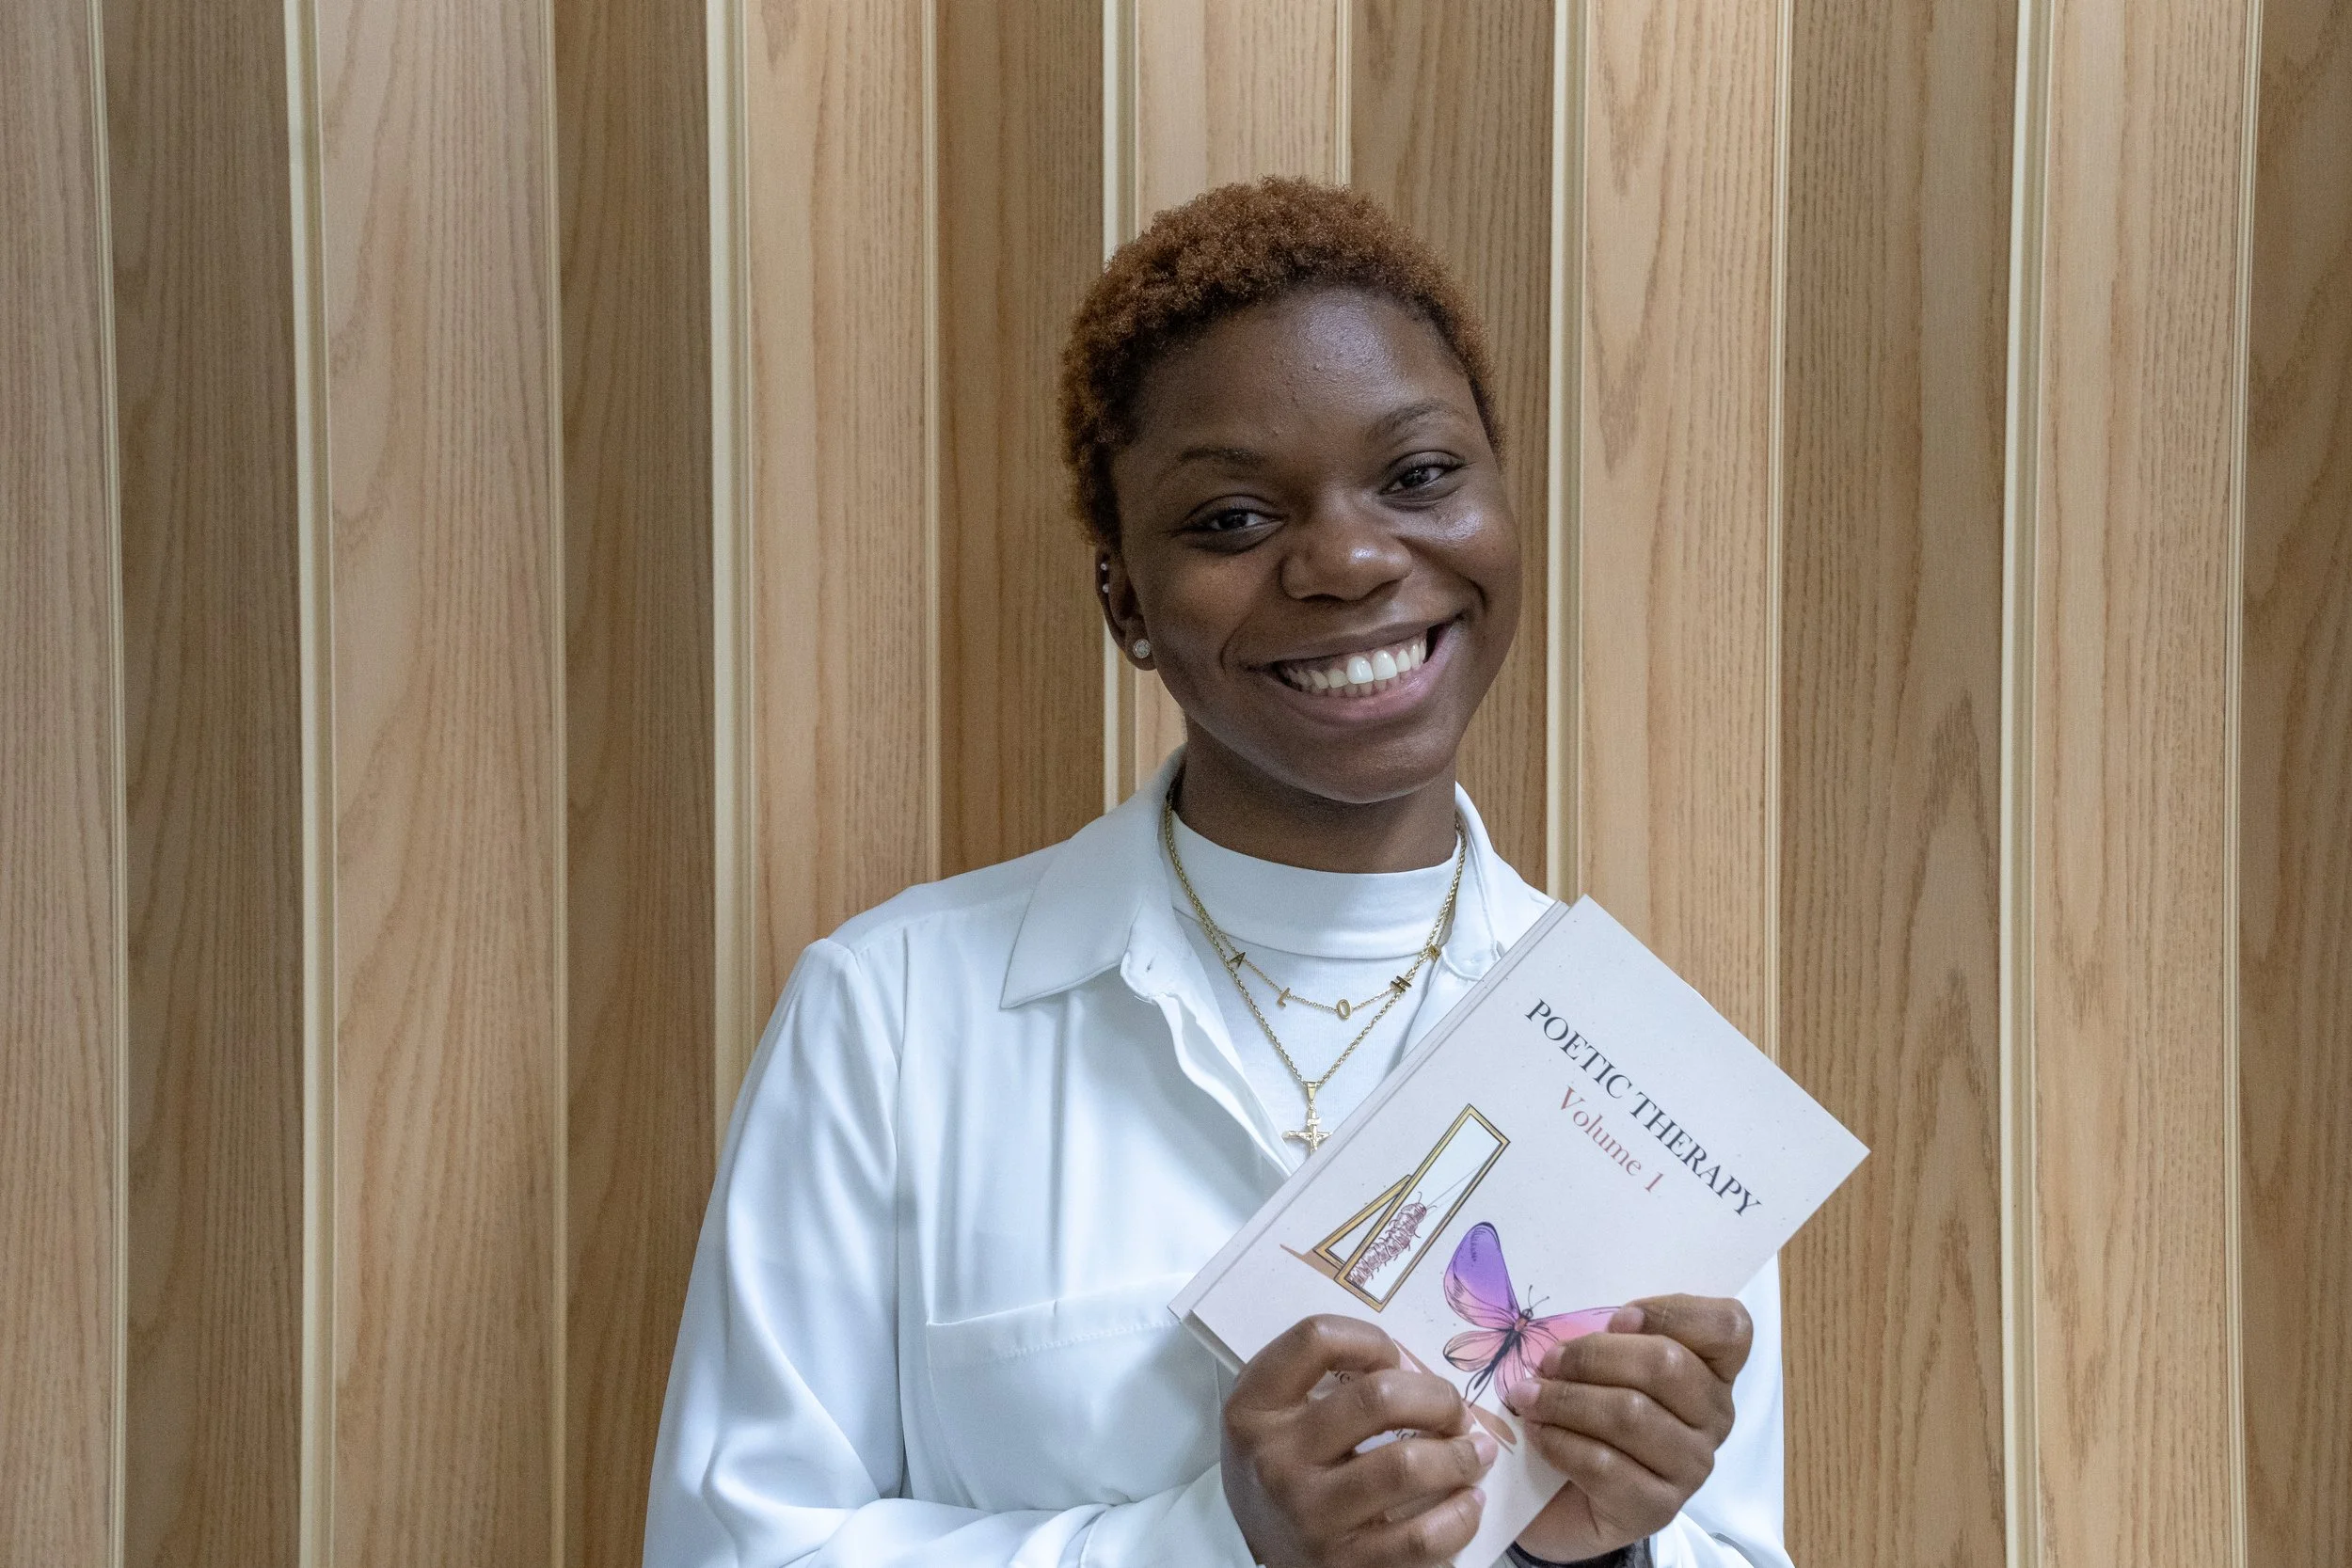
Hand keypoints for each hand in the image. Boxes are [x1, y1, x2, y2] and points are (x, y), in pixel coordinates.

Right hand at [1223, 1314, 1500, 1567]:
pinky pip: (1422, 1537)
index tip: (1395, 1360)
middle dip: (1438, 1398)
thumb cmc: (1286, 1468)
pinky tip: (1467, 1501)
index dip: (1371, 1339)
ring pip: (1407, 1467)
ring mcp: (1310, 1517)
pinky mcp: (1345, 1566)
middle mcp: (1275, 1460)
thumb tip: (1417, 1371)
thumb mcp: (1277, 1414)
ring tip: (1474, 1452)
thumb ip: (1325, 1378)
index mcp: (1253, 1408)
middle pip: (1378, 1398)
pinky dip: (1461, 1516)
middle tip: (1455, 1411)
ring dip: (1460, 1455)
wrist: (1270, 1553)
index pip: (1317, 1339)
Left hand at [1507, 1294, 1749, 1561]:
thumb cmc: (1587, 1416)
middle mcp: (1714, 1419)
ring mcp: (1691, 1468)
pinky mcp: (1657, 1509)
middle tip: (1548, 1362)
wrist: (1561, 1500)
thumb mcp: (1601, 1365)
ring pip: (1631, 1415)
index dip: (1674, 1312)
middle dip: (1594, 1356)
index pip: (1729, 1328)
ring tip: (1528, 1397)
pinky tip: (1537, 1434)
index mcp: (1712, 1371)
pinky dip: (1560, 1442)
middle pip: (1668, 1366)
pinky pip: (1605, 1465)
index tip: (1619, 1317)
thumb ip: (1608, 1341)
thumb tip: (1580, 1328)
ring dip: (1567, 1400)